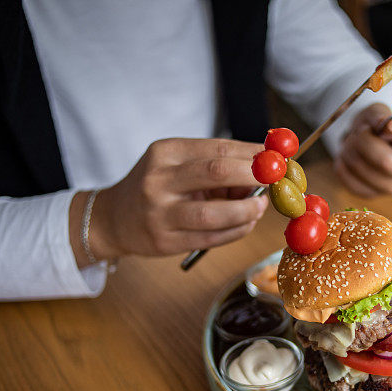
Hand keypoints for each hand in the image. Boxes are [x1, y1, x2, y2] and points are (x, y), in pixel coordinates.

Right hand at [70, 138, 267, 266]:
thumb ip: (216, 165)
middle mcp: (159, 180)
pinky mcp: (165, 241)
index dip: (253, 154)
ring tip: (260, 207)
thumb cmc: (157, 187)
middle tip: (275, 182)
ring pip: (215, 213)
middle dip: (254, 176)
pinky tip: (245, 223)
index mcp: (165, 152)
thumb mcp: (177, 165)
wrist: (114, 218)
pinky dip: (236, 230)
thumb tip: (264, 169)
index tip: (277, 159)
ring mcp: (160, 213)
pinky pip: (211, 237)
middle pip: (216, 172)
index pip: (218, 148)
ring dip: (247, 210)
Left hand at [335, 103, 391, 196]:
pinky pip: (351, 182)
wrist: (363, 143)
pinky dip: (342, 166)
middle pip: (388, 162)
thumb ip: (381, 116)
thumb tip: (384, 126)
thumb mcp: (379, 112)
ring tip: (351, 142)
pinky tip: (345, 157)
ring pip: (365, 171)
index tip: (391, 122)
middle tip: (359, 132)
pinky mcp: (373, 195)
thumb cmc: (376, 126)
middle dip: (365, 143)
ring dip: (350, 152)